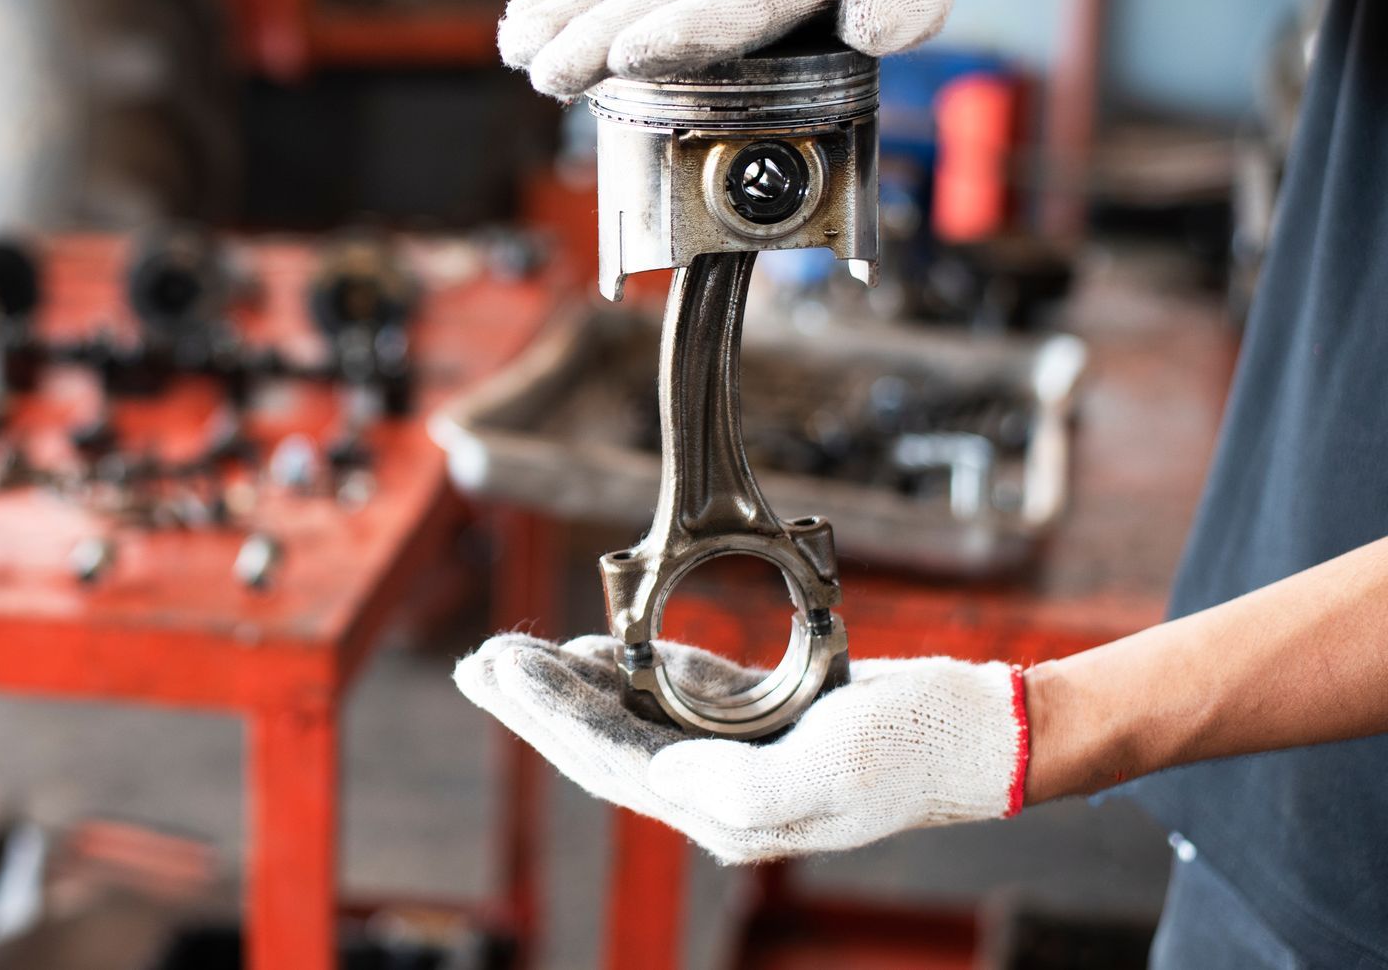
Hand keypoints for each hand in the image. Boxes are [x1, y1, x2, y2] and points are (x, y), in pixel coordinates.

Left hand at [455, 633, 1026, 864]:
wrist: (981, 731)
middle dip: (538, 704)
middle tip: (479, 664)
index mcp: (728, 812)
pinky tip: (593, 649)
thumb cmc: (918, 750)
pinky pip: (675, 693)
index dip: (551, 716)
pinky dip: (631, 669)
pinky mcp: (757, 719)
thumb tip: (664, 779)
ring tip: (514, 656)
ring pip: (630, 716)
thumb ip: (745, 787)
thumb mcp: (836, 768)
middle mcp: (720, 790)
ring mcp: (736, 754)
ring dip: (572, 684)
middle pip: (603, 742)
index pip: (612, 762)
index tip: (502, 669)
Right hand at [499, 0, 950, 98]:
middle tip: (559, 72)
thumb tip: (872, 30)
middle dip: (604, 37)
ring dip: (568, 23)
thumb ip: (907, 5)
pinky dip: (559, 4)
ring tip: (523, 55)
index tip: (637, 55)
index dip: (688, 30)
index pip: (740, 0)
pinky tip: (515, 32)